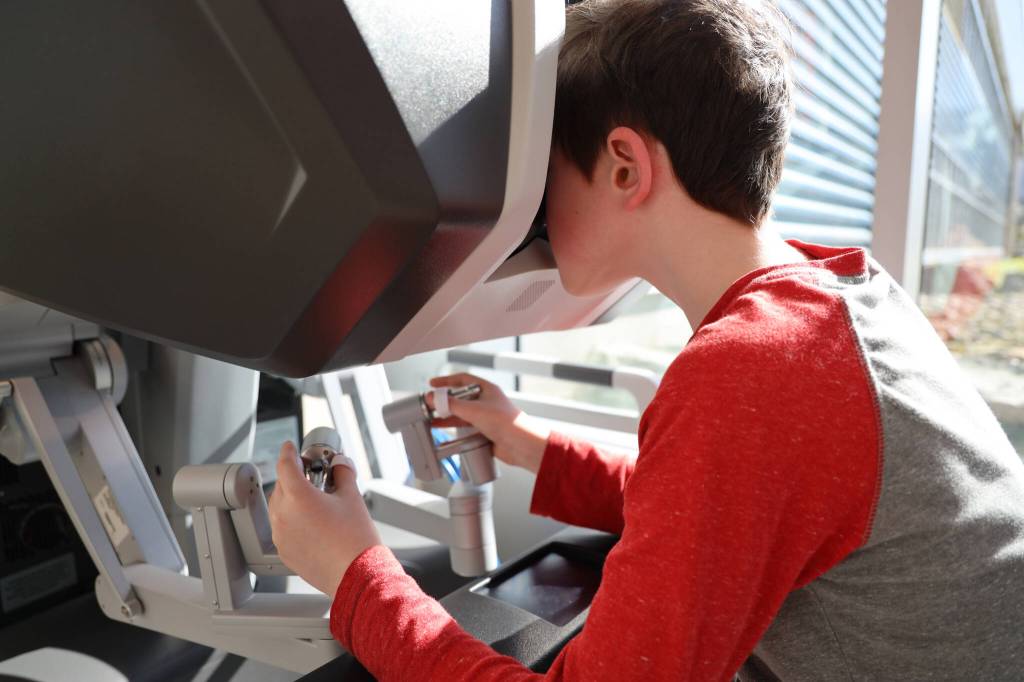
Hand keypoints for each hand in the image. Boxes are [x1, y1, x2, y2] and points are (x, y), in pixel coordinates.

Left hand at [267, 441, 381, 596]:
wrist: (357, 574)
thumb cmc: (356, 539)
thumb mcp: (351, 497)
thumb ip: (343, 474)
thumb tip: (340, 465)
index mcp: (299, 497)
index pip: (285, 465)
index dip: (288, 452)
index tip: (290, 447)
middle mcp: (284, 515)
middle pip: (281, 486)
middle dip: (294, 477)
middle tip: (313, 475)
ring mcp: (281, 535)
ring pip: (279, 507)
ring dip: (292, 499)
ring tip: (315, 501)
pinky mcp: (285, 551)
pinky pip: (282, 527)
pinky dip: (292, 519)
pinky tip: (313, 522)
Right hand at [428, 373, 549, 472]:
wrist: (521, 445)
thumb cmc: (505, 422)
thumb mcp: (473, 410)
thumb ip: (450, 404)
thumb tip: (433, 398)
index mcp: (487, 390)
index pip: (463, 380)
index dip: (447, 381)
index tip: (433, 384)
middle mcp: (486, 402)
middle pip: (461, 398)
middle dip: (445, 402)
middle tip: (430, 405)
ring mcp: (486, 417)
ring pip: (462, 415)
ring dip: (447, 417)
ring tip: (431, 420)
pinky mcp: (486, 432)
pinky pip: (467, 429)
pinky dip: (455, 430)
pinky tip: (445, 434)